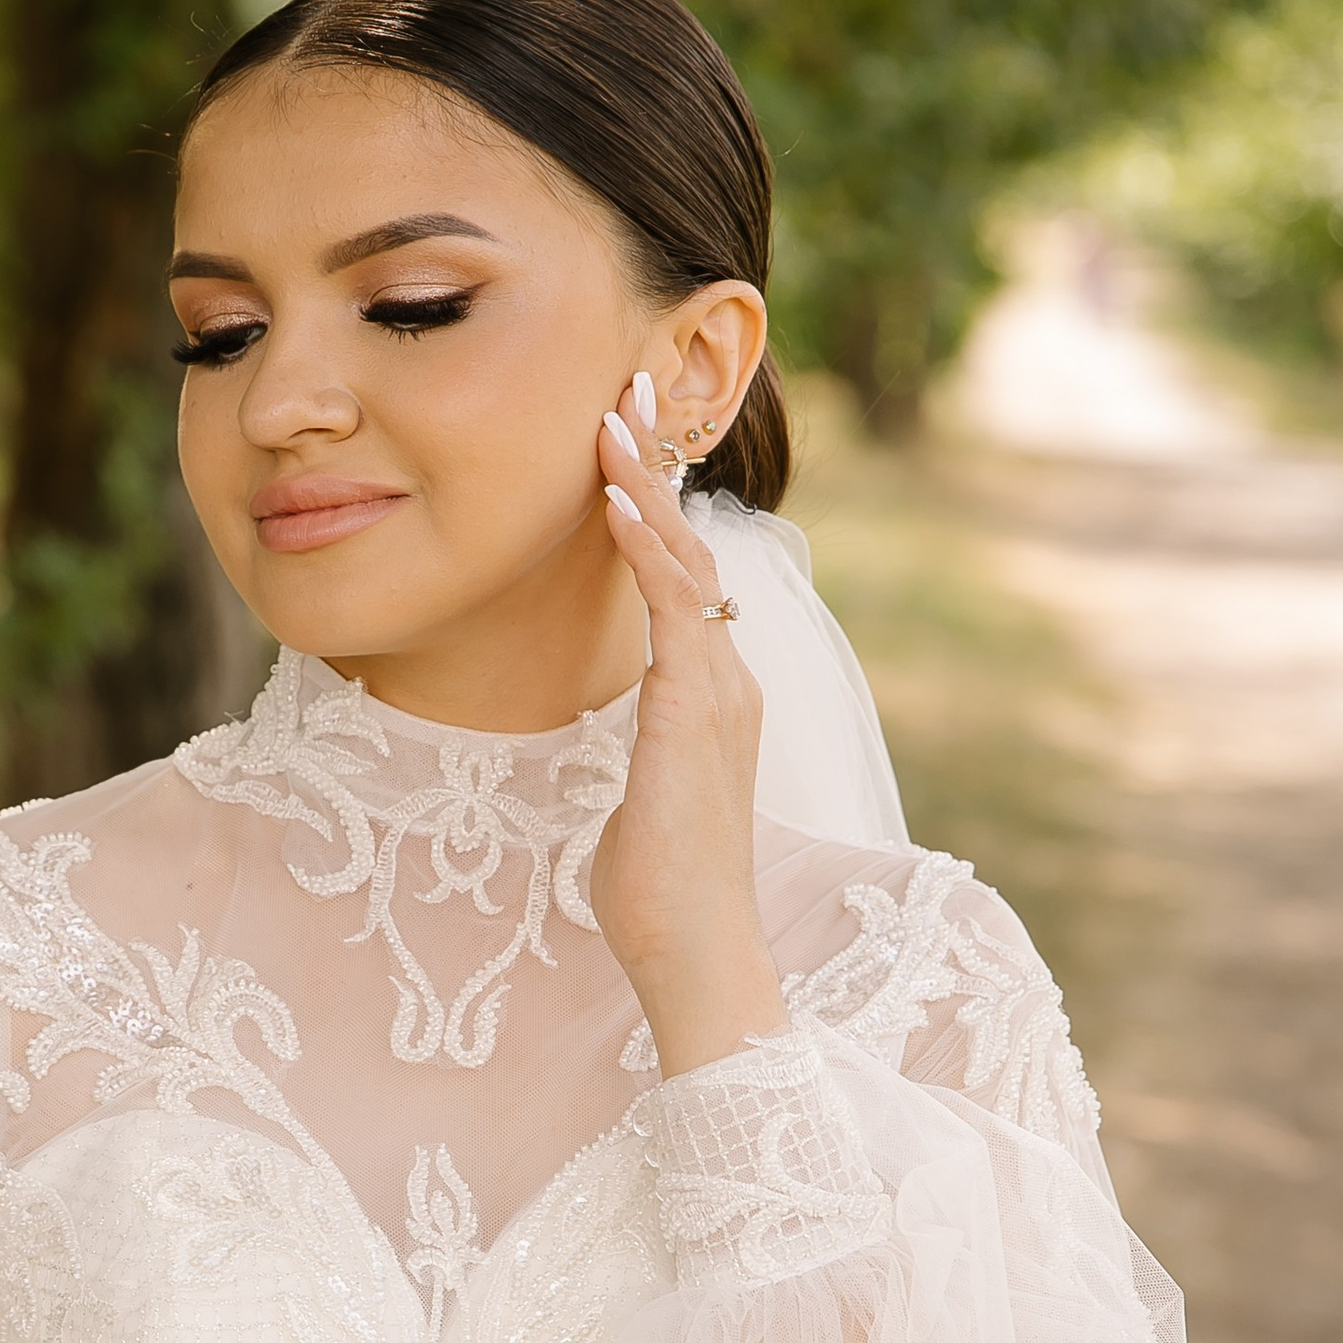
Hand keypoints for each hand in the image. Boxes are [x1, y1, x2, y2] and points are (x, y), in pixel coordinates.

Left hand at [588, 379, 786, 1079]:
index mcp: (713, 696)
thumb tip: (615, 740)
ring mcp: (721, 693)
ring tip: (613, 418)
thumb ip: (637, 752)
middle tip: (624, 390)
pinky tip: (618, 504)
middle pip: (694, 550)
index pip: (684, 579)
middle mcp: (729, 681)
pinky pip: (675, 611)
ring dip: (646, 488)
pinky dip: (648, 551)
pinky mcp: (697, 712)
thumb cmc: (660, 890)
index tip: (620, 447)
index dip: (655, 508)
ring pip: (687, 565)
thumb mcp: (638, 796)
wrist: (694, 952)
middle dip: (655, 469)